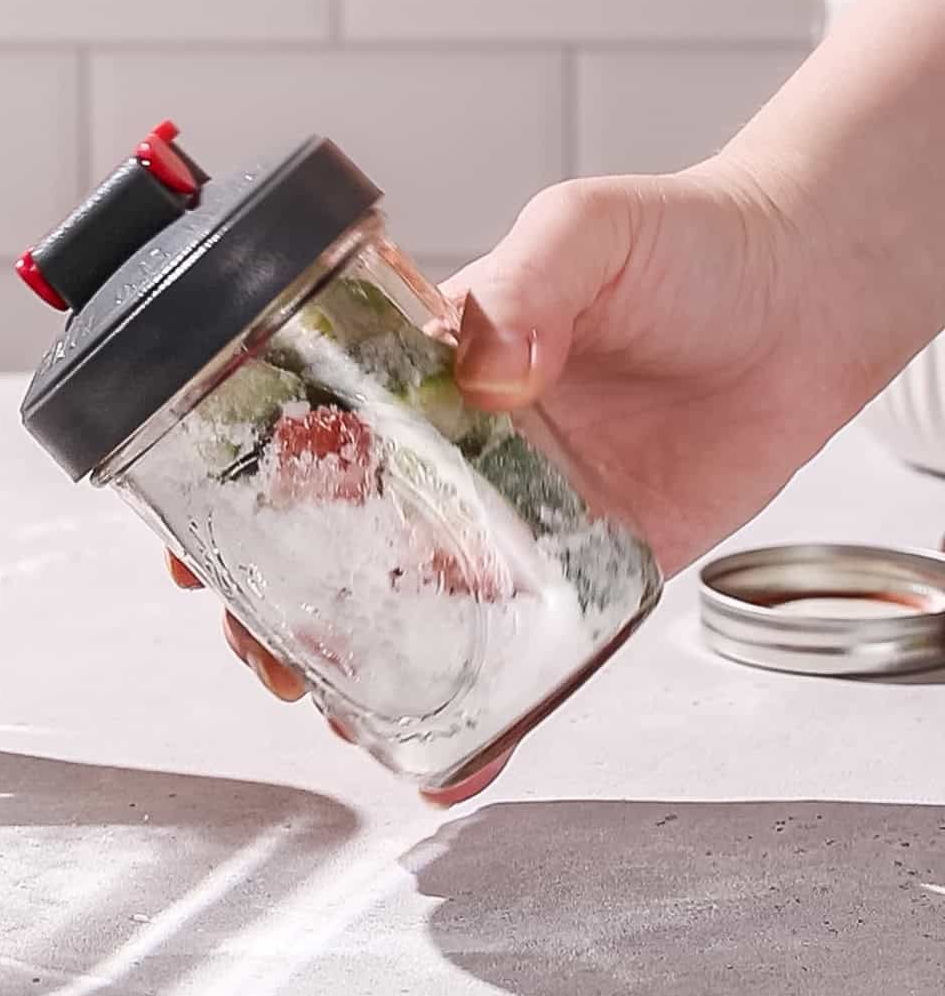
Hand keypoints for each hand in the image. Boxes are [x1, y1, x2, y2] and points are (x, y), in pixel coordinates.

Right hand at [168, 152, 855, 800]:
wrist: (807, 288)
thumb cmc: (687, 242)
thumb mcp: (585, 231)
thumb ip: (529, 286)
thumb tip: (491, 367)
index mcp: (426, 365)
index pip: (306, 430)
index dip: (237, 488)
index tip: (186, 541)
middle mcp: (463, 449)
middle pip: (348, 535)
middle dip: (284, 601)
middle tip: (262, 650)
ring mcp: (527, 514)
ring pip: (426, 604)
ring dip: (370, 665)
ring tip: (337, 711)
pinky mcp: (603, 562)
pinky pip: (538, 647)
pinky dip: (499, 714)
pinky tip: (462, 764)